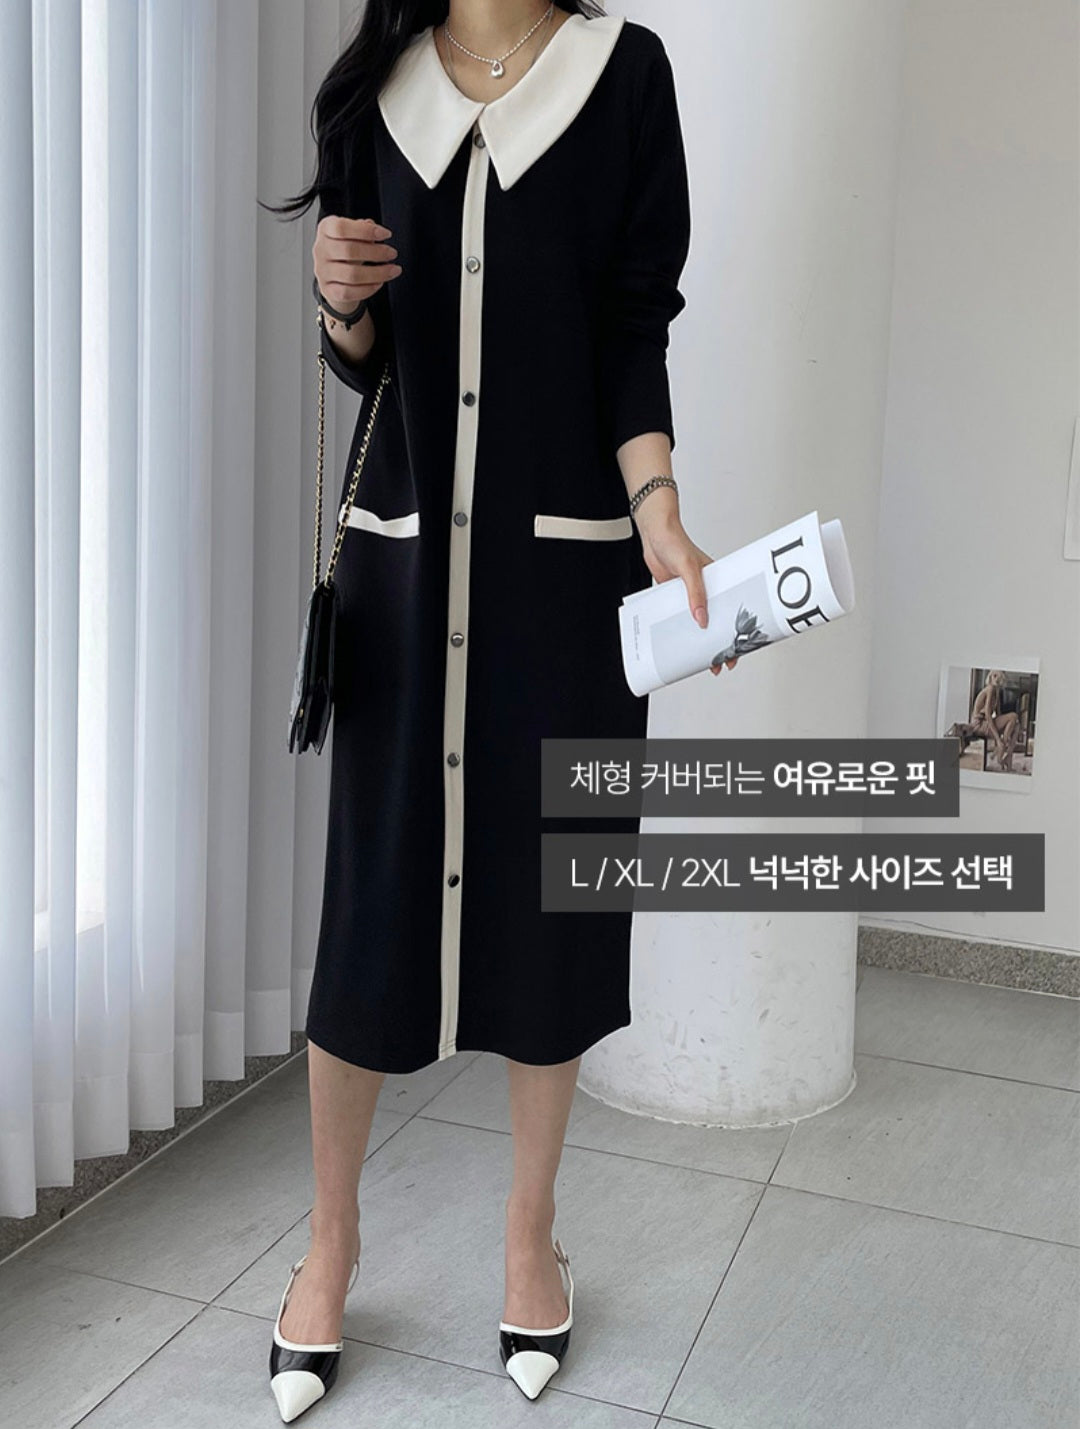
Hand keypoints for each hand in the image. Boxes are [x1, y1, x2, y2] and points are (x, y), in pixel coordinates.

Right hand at [312, 215, 402, 312]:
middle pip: (349, 251)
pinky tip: (379, 282)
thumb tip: (371, 226)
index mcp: (325, 229)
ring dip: (378, 273)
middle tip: (392, 253)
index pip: (341, 228)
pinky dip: (368, 288)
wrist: (333, 277)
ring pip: (352, 274)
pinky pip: (350, 292)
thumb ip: (362, 229)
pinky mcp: (328, 290)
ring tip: (392, 270)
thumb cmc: (345, 252)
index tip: (385, 234)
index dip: (365, 231)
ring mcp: (323, 271)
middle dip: (376, 252)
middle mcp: (321, 250)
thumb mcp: (353, 235)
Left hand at [633, 502, 739, 676]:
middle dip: (717, 642)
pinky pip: (677, 614)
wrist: (654, 533)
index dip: (736, 631)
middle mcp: (705, 589)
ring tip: (697, 657)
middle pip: (715, 620)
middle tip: (717, 662)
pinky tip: (676, 640)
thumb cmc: (675, 542)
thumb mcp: (688, 568)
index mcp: (718, 582)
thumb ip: (695, 594)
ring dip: (696, 637)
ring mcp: (688, 593)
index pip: (731, 610)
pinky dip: (678, 626)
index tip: (736, 650)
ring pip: (696, 620)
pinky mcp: (673, 594)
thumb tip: (701, 619)